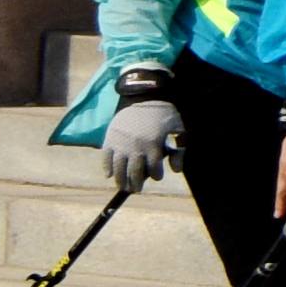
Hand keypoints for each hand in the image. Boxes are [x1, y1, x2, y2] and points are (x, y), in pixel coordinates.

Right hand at [102, 75, 180, 190]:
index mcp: (153, 145)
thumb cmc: (164, 114)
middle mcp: (136, 147)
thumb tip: (176, 170)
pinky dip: (106, 167)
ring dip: (121, 180)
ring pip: (119, 168)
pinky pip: (105, 157)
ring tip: (124, 187)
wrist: (143, 97)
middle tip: (137, 189)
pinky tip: (108, 175)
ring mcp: (120, 143)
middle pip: (135, 172)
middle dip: (136, 183)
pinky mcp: (109, 138)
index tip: (157, 177)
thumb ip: (180, 150)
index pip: (154, 168)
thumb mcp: (179, 129)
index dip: (156, 175)